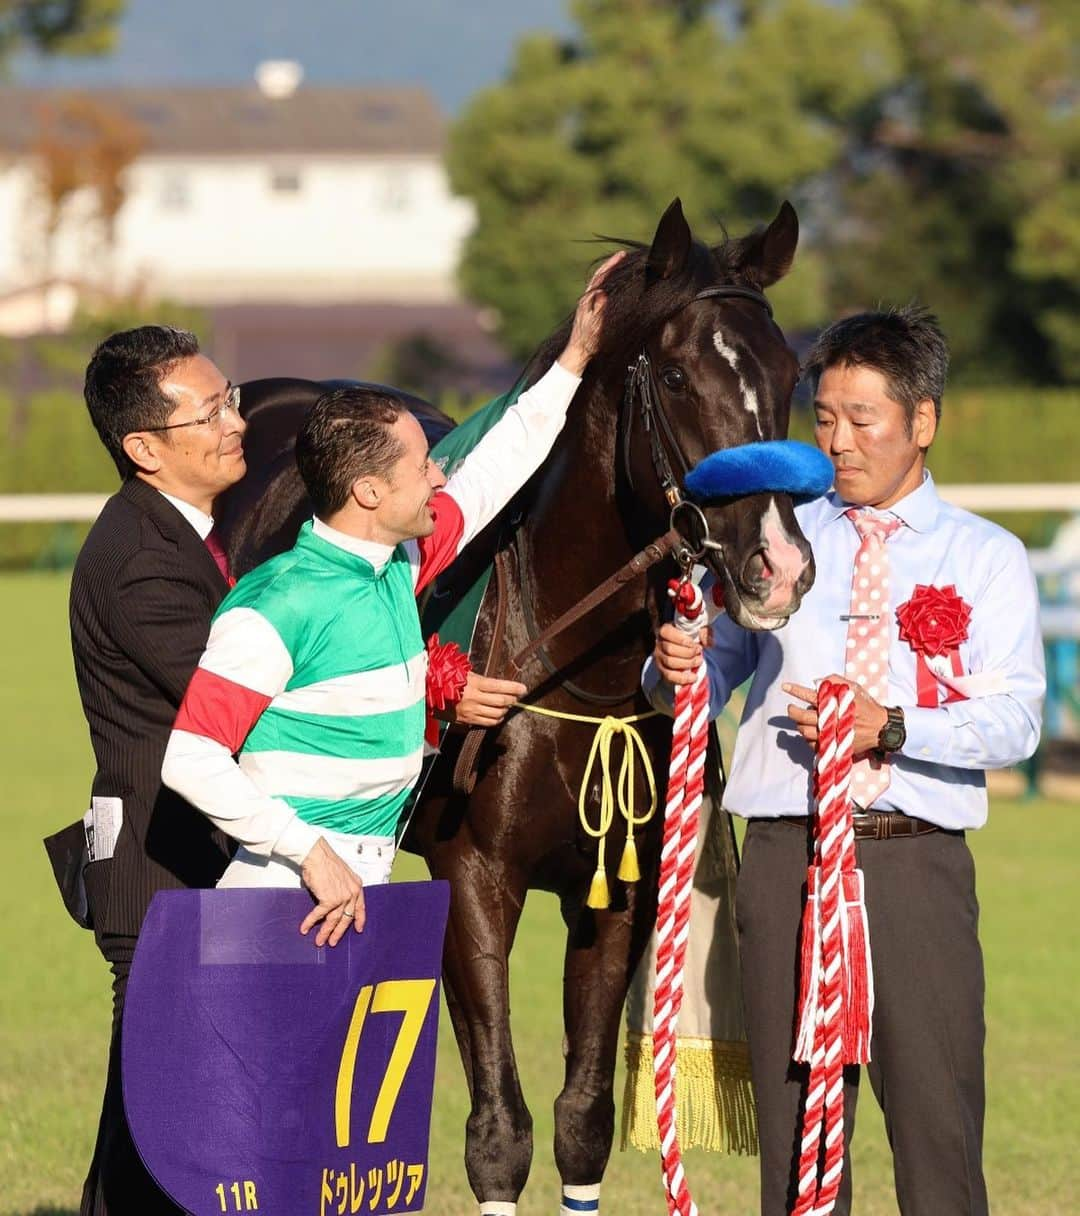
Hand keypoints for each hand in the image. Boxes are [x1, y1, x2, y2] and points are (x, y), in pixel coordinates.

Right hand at [298, 837, 364, 946]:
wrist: (317, 855)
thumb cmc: (326, 862)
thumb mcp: (342, 875)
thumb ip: (343, 888)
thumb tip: (335, 903)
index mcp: (357, 886)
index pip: (361, 907)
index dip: (359, 919)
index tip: (358, 929)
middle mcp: (352, 893)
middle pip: (346, 918)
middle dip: (338, 932)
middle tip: (333, 942)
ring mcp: (341, 897)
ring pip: (334, 920)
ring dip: (325, 932)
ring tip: (319, 941)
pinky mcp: (329, 899)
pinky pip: (319, 915)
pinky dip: (310, 922)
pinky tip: (305, 928)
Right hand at [446, 672, 526, 726]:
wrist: (427, 691)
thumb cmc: (447, 678)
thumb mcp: (465, 673)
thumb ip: (482, 680)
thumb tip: (501, 685)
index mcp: (474, 684)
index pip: (499, 687)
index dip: (514, 688)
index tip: (523, 688)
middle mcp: (474, 699)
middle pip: (501, 701)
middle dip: (512, 699)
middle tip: (516, 696)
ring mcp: (470, 711)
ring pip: (497, 714)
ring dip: (505, 709)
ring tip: (506, 704)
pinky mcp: (467, 720)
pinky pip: (488, 723)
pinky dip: (497, 719)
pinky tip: (498, 714)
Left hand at [557, 250, 626, 375]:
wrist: (579, 351)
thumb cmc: (588, 341)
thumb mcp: (595, 325)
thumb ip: (598, 308)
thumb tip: (602, 292)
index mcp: (587, 300)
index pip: (599, 277)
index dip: (610, 265)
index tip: (621, 255)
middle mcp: (586, 299)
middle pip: (598, 276)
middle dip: (610, 264)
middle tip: (621, 255)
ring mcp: (587, 303)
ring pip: (598, 282)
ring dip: (608, 272)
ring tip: (619, 265)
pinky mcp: (589, 309)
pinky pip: (599, 291)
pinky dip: (607, 283)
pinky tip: (613, 285)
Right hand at [653, 621, 711, 685]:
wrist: (685, 650)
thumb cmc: (691, 637)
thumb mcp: (699, 630)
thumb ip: (705, 632)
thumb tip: (707, 642)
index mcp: (666, 630)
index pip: (667, 632)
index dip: (682, 640)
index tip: (695, 644)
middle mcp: (659, 643)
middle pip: (670, 649)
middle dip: (688, 652)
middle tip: (699, 652)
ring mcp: (659, 657)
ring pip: (670, 662)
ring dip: (687, 663)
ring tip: (699, 661)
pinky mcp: (662, 670)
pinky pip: (670, 676)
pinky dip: (682, 678)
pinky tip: (694, 677)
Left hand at [783, 676, 888, 753]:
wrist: (880, 729)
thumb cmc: (866, 706)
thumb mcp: (854, 688)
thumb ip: (835, 681)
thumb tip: (815, 682)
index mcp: (834, 704)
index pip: (809, 696)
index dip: (795, 690)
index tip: (785, 687)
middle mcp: (830, 720)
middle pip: (801, 717)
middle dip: (792, 711)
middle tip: (791, 708)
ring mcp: (831, 735)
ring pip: (804, 732)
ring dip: (800, 725)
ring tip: (802, 720)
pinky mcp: (833, 747)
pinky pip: (812, 744)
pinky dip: (808, 738)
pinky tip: (812, 731)